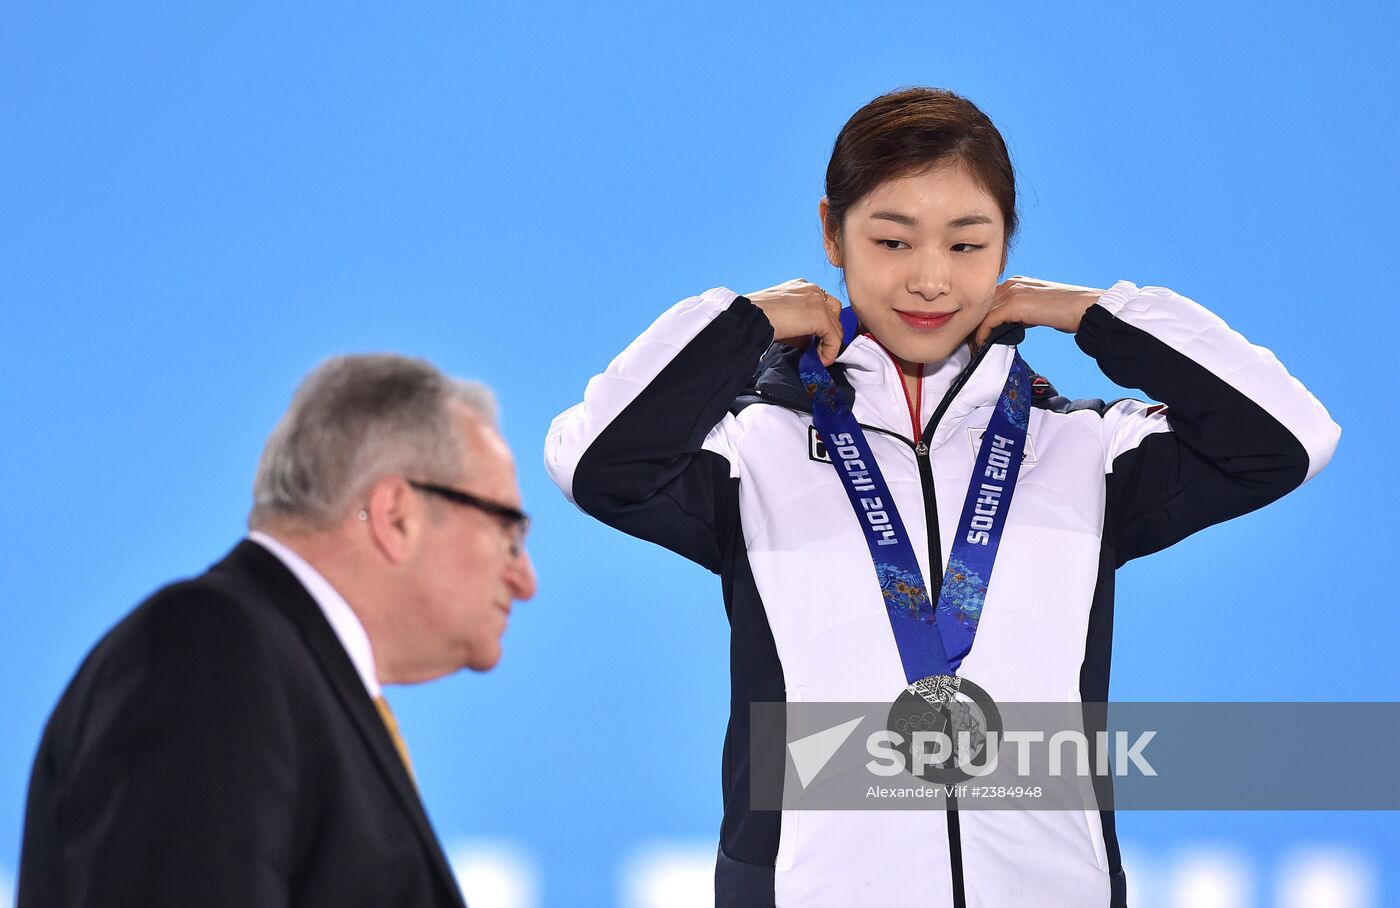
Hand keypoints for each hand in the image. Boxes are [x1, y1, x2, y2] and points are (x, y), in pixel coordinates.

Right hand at [746, 279, 843, 364]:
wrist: (750, 318)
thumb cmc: (757, 318)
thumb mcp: (782, 316)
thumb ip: (799, 325)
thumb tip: (809, 342)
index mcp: (801, 286)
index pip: (822, 303)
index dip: (822, 323)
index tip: (815, 340)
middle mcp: (812, 289)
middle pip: (834, 312)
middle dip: (829, 331)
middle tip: (819, 348)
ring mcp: (817, 301)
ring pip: (836, 325)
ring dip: (830, 343)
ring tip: (819, 356)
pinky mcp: (819, 316)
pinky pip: (834, 337)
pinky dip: (830, 351)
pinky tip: (821, 359)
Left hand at [972, 276, 1104, 348]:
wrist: (1085, 309)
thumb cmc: (1066, 312)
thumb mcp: (1037, 310)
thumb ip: (1020, 314)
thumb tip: (1007, 327)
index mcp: (1016, 283)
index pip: (987, 299)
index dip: (979, 318)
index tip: (975, 336)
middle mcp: (1012, 284)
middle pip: (981, 305)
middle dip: (973, 325)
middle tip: (969, 345)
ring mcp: (1013, 292)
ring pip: (981, 313)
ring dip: (975, 332)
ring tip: (973, 348)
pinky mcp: (1015, 304)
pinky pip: (988, 321)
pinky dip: (982, 335)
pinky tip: (982, 345)